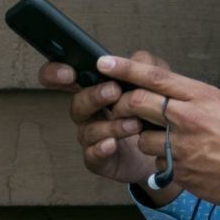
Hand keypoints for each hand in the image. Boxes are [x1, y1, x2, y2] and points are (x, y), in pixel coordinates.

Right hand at [38, 50, 179, 198]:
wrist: (164, 149)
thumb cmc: (150, 112)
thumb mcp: (152, 84)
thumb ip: (144, 66)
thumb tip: (134, 60)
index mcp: (93, 89)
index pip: (62, 78)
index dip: (55, 74)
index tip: (69, 73)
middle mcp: (88, 112)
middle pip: (77, 102)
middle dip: (94, 96)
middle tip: (114, 91)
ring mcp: (90, 136)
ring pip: (90, 129)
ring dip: (111, 125)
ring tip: (134, 123)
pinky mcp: (97, 159)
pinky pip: (92, 155)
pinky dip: (101, 149)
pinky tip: (113, 144)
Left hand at [94, 54, 219, 208]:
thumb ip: (195, 100)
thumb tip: (171, 96)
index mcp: (202, 96)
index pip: (155, 76)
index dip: (125, 68)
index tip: (104, 62)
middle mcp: (188, 118)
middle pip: (137, 103)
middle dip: (125, 105)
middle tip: (124, 109)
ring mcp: (182, 146)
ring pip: (141, 137)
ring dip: (146, 139)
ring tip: (169, 143)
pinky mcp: (180, 171)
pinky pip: (156, 163)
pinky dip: (163, 162)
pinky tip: (184, 163)